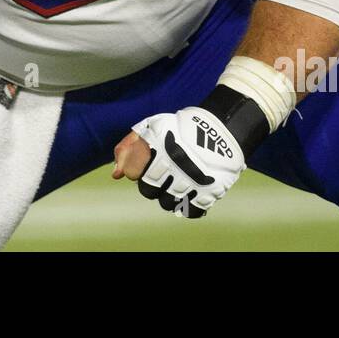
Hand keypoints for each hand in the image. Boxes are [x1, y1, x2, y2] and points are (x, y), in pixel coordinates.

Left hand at [112, 107, 245, 217]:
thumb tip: (116, 175)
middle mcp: (174, 164)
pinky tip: (191, 190)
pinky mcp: (210, 191)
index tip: (148, 162)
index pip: (134, 172)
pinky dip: (189, 204)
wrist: (222, 129)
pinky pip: (190, 211)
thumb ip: (128, 147)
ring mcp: (192, 180)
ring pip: (167, 203)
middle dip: (152, 182)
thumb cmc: (180, 128)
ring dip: (169, 193)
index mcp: (159, 146)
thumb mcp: (152, 126)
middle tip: (165, 171)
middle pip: (148, 190)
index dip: (138, 168)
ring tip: (179, 179)